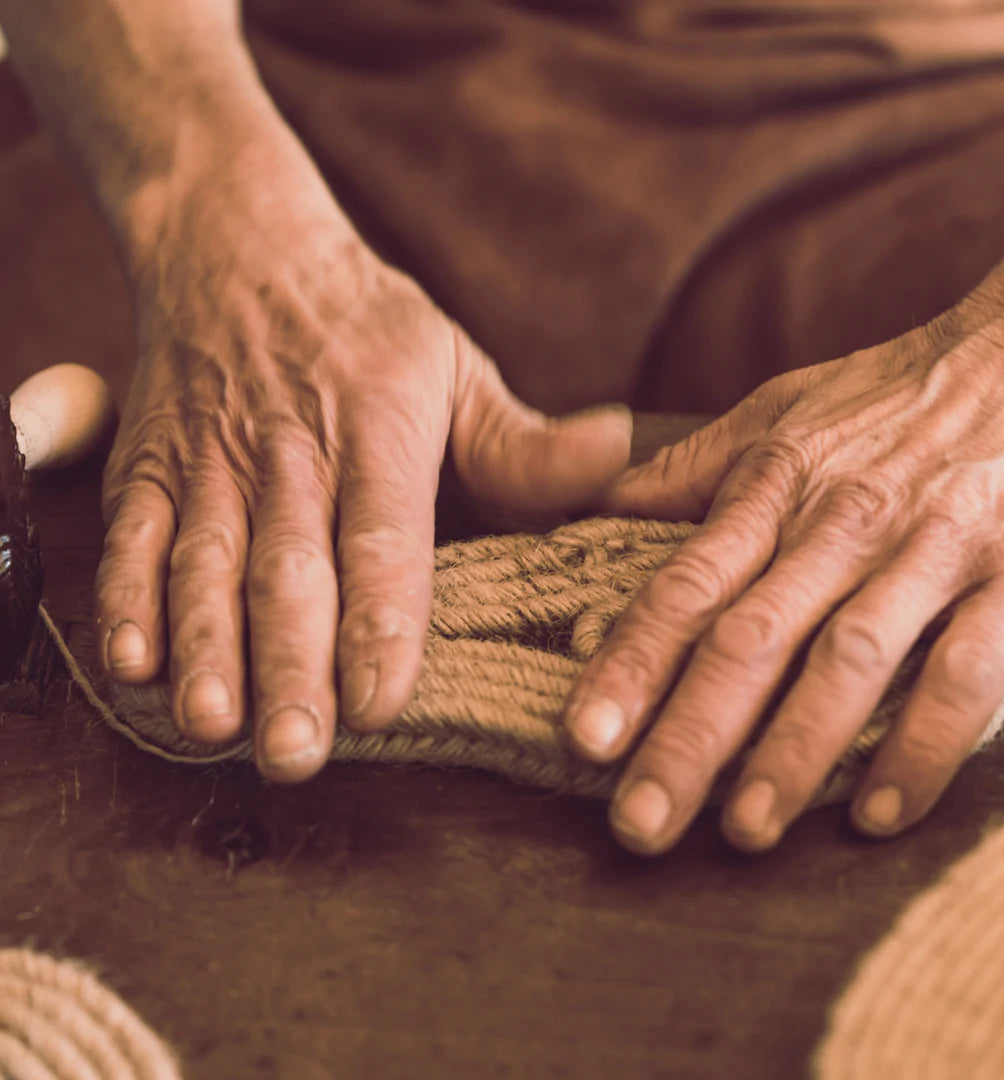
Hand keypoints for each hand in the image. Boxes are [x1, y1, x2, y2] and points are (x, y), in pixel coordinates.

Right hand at [94, 169, 630, 782]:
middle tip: (298, 749)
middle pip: (289, 569)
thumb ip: (526, 441)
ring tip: (214, 722)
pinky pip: (132, 536)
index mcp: (378, 432)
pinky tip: (133, 664)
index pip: (383, 538)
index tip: (381, 700)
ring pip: (206, 563)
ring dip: (207, 644)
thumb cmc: (366, 326)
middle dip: (290, 663)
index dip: (379, 621)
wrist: (240, 247)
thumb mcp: (456, 368)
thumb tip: (618, 454)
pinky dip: (127, 598)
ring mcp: (212, 462)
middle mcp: (291, 454)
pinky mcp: (151, 468)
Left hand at [565, 260, 1003, 852]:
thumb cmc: (901, 395)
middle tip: (640, 824)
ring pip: (849, 660)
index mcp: (777, 484)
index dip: (630, 663)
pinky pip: (968, 672)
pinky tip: (879, 813)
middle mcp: (845, 522)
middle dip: (689, 737)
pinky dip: (924, 744)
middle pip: (750, 639)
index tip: (583, 738)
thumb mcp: (784, 413)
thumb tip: (602, 508)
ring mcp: (935, 549)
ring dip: (793, 751)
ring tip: (743, 831)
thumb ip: (694, 468)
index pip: (686, 585)